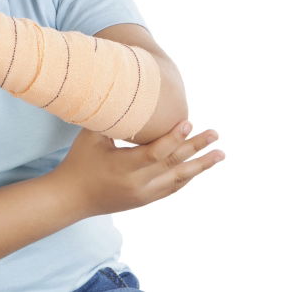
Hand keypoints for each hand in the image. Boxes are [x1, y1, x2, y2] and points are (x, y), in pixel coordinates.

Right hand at [48, 119, 224, 217]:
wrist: (71, 198)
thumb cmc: (79, 161)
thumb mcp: (90, 137)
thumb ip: (110, 118)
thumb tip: (124, 92)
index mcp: (123, 166)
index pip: (155, 153)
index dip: (174, 138)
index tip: (189, 121)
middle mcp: (137, 183)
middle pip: (173, 165)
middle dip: (196, 148)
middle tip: (216, 134)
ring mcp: (144, 194)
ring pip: (178, 179)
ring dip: (200, 165)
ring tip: (220, 154)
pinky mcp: (145, 200)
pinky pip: (172, 187)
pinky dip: (186, 175)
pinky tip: (199, 167)